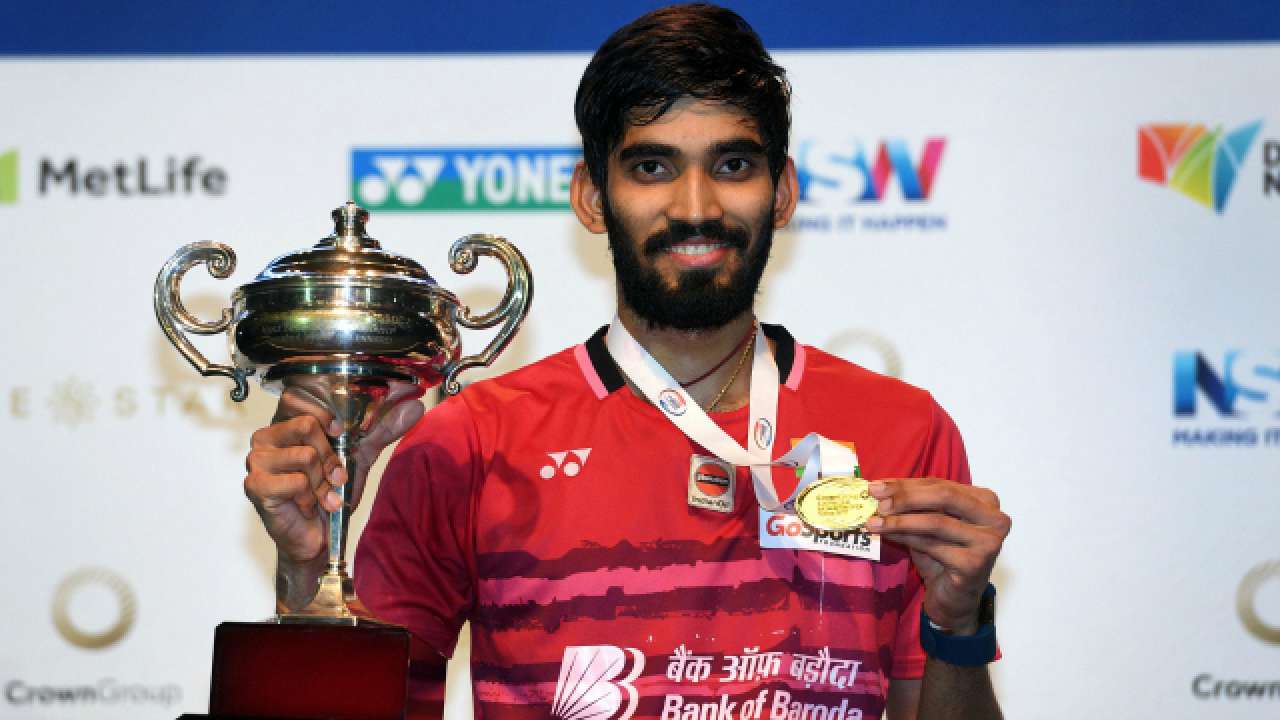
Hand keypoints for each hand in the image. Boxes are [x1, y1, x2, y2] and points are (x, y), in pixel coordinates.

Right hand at [243, 381, 424, 565]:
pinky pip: (297, 481)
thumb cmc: (329, 494)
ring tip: (322, 493)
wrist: (320, 537)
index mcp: (284, 423)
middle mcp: (265, 438)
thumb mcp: (359, 456)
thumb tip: (416, 406)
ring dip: (323, 481)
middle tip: (334, 476)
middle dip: (331, 456)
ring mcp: (256, 461)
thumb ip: (382, 429)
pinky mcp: (256, 486)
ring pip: (305, 455)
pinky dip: (312, 496)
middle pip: (306, 425)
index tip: (339, 433)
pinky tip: (309, 505)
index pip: (296, 396)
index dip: (324, 413)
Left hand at [865, 478, 1009, 633]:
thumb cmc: (942, 556)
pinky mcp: (975, 563)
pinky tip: (886, 535)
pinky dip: (905, 537)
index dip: (906, 484)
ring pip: (935, 522)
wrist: (954, 598)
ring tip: (873, 521)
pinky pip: (931, 545)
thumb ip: (913, 504)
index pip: (940, 484)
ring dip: (899, 520)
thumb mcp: (928, 523)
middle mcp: (994, 519)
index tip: (877, 485)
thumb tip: (880, 489)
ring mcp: (988, 542)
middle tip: (875, 498)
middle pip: (943, 496)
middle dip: (905, 496)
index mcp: (986, 500)